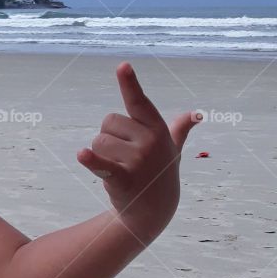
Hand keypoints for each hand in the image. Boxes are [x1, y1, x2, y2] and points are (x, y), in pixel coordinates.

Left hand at [77, 62, 200, 238]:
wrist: (153, 211)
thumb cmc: (159, 174)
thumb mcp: (172, 150)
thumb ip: (179, 130)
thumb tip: (195, 115)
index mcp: (157, 129)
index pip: (139, 102)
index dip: (130, 83)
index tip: (122, 66)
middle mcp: (149, 142)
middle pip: (107, 123)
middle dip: (108, 138)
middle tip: (123, 157)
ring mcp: (137, 161)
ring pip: (97, 142)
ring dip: (100, 155)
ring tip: (117, 169)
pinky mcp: (122, 179)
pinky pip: (102, 164)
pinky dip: (91, 161)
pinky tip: (82, 156)